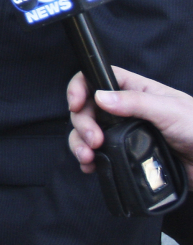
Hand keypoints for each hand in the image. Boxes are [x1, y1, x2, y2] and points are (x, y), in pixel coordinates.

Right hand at [68, 67, 192, 182]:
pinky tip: (90, 166)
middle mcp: (125, 109)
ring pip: (88, 132)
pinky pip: (98, 154)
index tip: (76, 105)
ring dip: (79, 143)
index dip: (80, 88)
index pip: (97, 78)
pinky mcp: (125, 154)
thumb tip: (100, 96)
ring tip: (88, 157)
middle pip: (87, 108)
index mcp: (134, 90)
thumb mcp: (170, 110)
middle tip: (93, 140)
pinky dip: (89, 160)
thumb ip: (135, 102)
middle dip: (82, 124)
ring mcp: (123, 132)